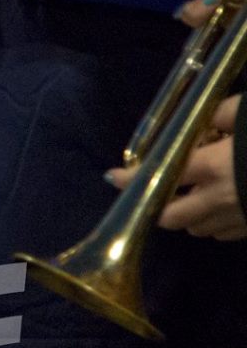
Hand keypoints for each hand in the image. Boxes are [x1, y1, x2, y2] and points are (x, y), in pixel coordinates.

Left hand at [106, 95, 245, 240]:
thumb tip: (201, 121)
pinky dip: (215, 223)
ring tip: (191, 194)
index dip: (133, 179)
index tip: (113, 176)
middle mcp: (223, 199)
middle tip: (156, 190)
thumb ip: (220, 114)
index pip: (161, 177)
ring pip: (199, 230)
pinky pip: (226, 233)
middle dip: (159, 207)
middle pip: (172, 219)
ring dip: (188, 216)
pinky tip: (222, 204)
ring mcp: (243, 218)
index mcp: (216, 167)